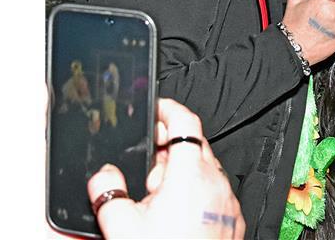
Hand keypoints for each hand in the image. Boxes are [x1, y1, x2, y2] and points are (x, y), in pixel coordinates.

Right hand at [87, 98, 244, 238]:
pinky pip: (211, 196)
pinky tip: (173, 220)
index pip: (185, 121)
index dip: (167, 108)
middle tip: (142, 176)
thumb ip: (107, 192)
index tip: (155, 107)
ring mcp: (226, 202)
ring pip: (202, 173)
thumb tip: (103, 175)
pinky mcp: (230, 221)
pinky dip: (193, 197)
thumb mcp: (120, 227)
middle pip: (192, 148)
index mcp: (192, 173)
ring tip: (154, 206)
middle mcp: (216, 182)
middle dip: (165, 154)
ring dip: (179, 177)